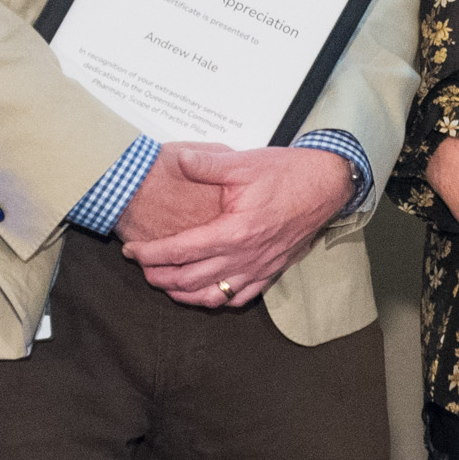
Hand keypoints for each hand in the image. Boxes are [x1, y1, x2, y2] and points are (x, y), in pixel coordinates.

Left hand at [122, 143, 352, 307]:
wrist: (327, 184)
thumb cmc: (287, 173)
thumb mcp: (243, 162)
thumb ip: (206, 164)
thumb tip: (175, 159)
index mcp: (235, 231)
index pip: (181, 251)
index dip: (150, 254)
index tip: (131, 250)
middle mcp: (246, 256)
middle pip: (190, 280)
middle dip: (159, 277)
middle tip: (141, 267)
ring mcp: (260, 268)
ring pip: (213, 297)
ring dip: (184, 295)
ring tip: (165, 284)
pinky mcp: (272, 271)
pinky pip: (239, 298)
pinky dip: (216, 300)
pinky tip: (204, 292)